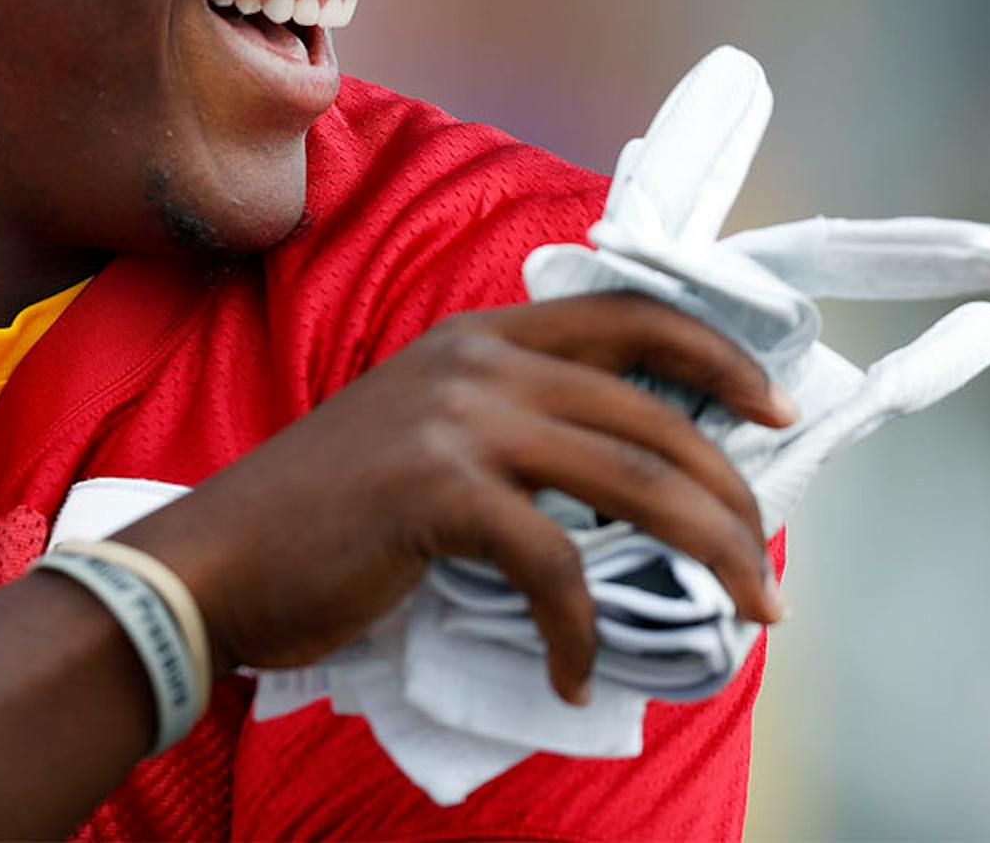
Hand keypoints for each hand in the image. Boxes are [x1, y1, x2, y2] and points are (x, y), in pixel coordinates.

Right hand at [118, 290, 794, 704]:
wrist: (214, 561)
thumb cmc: (319, 516)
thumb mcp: (420, 434)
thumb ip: (509, 428)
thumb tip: (625, 482)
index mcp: (477, 336)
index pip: (627, 316)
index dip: (717, 357)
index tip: (774, 411)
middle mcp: (475, 360)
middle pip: (650, 415)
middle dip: (731, 497)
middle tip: (766, 568)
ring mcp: (456, 418)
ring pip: (632, 480)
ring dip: (706, 554)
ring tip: (743, 614)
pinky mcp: (437, 490)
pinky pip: (555, 566)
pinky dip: (583, 632)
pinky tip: (579, 672)